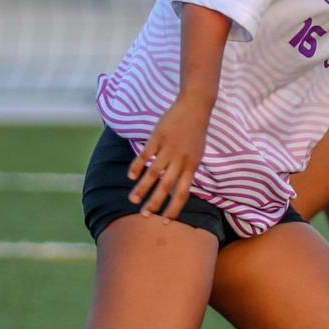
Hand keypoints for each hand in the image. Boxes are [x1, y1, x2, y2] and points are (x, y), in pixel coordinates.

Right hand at [127, 99, 209, 220]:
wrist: (195, 106)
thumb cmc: (196, 132)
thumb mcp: (197, 154)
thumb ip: (188, 170)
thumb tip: (177, 188)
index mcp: (192, 166)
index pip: (183, 193)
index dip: (174, 208)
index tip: (165, 221)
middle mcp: (180, 160)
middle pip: (166, 186)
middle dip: (155, 203)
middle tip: (144, 216)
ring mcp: (168, 148)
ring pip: (154, 173)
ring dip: (142, 188)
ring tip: (132, 200)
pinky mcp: (158, 137)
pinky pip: (146, 155)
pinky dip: (138, 166)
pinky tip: (131, 176)